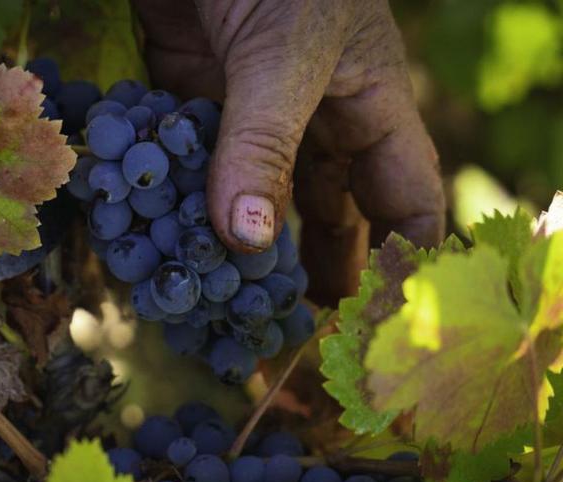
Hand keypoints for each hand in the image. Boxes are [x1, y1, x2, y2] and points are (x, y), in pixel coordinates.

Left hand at [133, 0, 444, 303]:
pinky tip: (170, 247)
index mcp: (371, 107)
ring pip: (260, 197)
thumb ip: (265, 143)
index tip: (373, 327)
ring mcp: (254, 113)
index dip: (401, 265)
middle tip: (300, 332)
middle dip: (323, 271)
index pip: (407, 201)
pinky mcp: (195, 102)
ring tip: (235, 306)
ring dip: (246, 248)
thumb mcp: (285, 52)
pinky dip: (183, 206)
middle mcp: (318, 118)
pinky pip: (197, 169)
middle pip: (333, 212)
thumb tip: (249, 242)